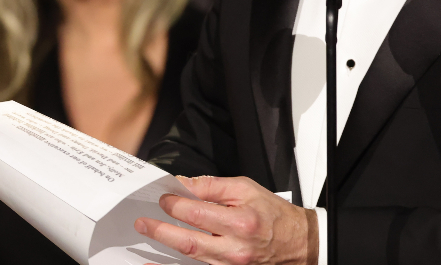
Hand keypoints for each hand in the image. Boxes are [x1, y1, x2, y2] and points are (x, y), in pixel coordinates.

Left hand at [135, 175, 317, 264]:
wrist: (297, 242)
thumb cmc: (273, 214)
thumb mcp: (247, 189)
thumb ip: (213, 186)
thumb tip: (184, 184)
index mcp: (241, 222)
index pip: (198, 213)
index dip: (176, 204)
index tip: (164, 198)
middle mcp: (235, 249)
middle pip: (189, 242)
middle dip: (161, 231)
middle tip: (143, 223)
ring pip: (190, 259)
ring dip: (163, 250)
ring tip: (147, 238)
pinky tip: (156, 264)